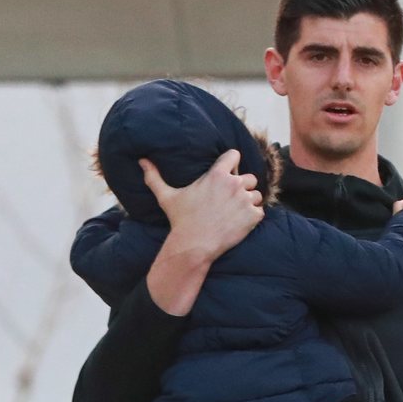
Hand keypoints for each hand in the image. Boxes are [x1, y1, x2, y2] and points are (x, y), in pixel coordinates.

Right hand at [139, 151, 263, 260]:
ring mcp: (245, 200)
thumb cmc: (181, 220)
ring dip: (249, 202)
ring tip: (234, 213)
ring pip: (256, 195)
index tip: (228, 172)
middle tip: (229, 200)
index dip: (232, 162)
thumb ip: (155, 177)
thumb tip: (142, 161)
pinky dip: (253, 217)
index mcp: (217, 174)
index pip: (234, 155)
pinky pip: (260, 211)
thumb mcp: (167, 197)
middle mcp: (234, 184)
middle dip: (242, 187)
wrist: (194, 246)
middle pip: (249, 177)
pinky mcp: (253, 216)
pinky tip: (240, 223)